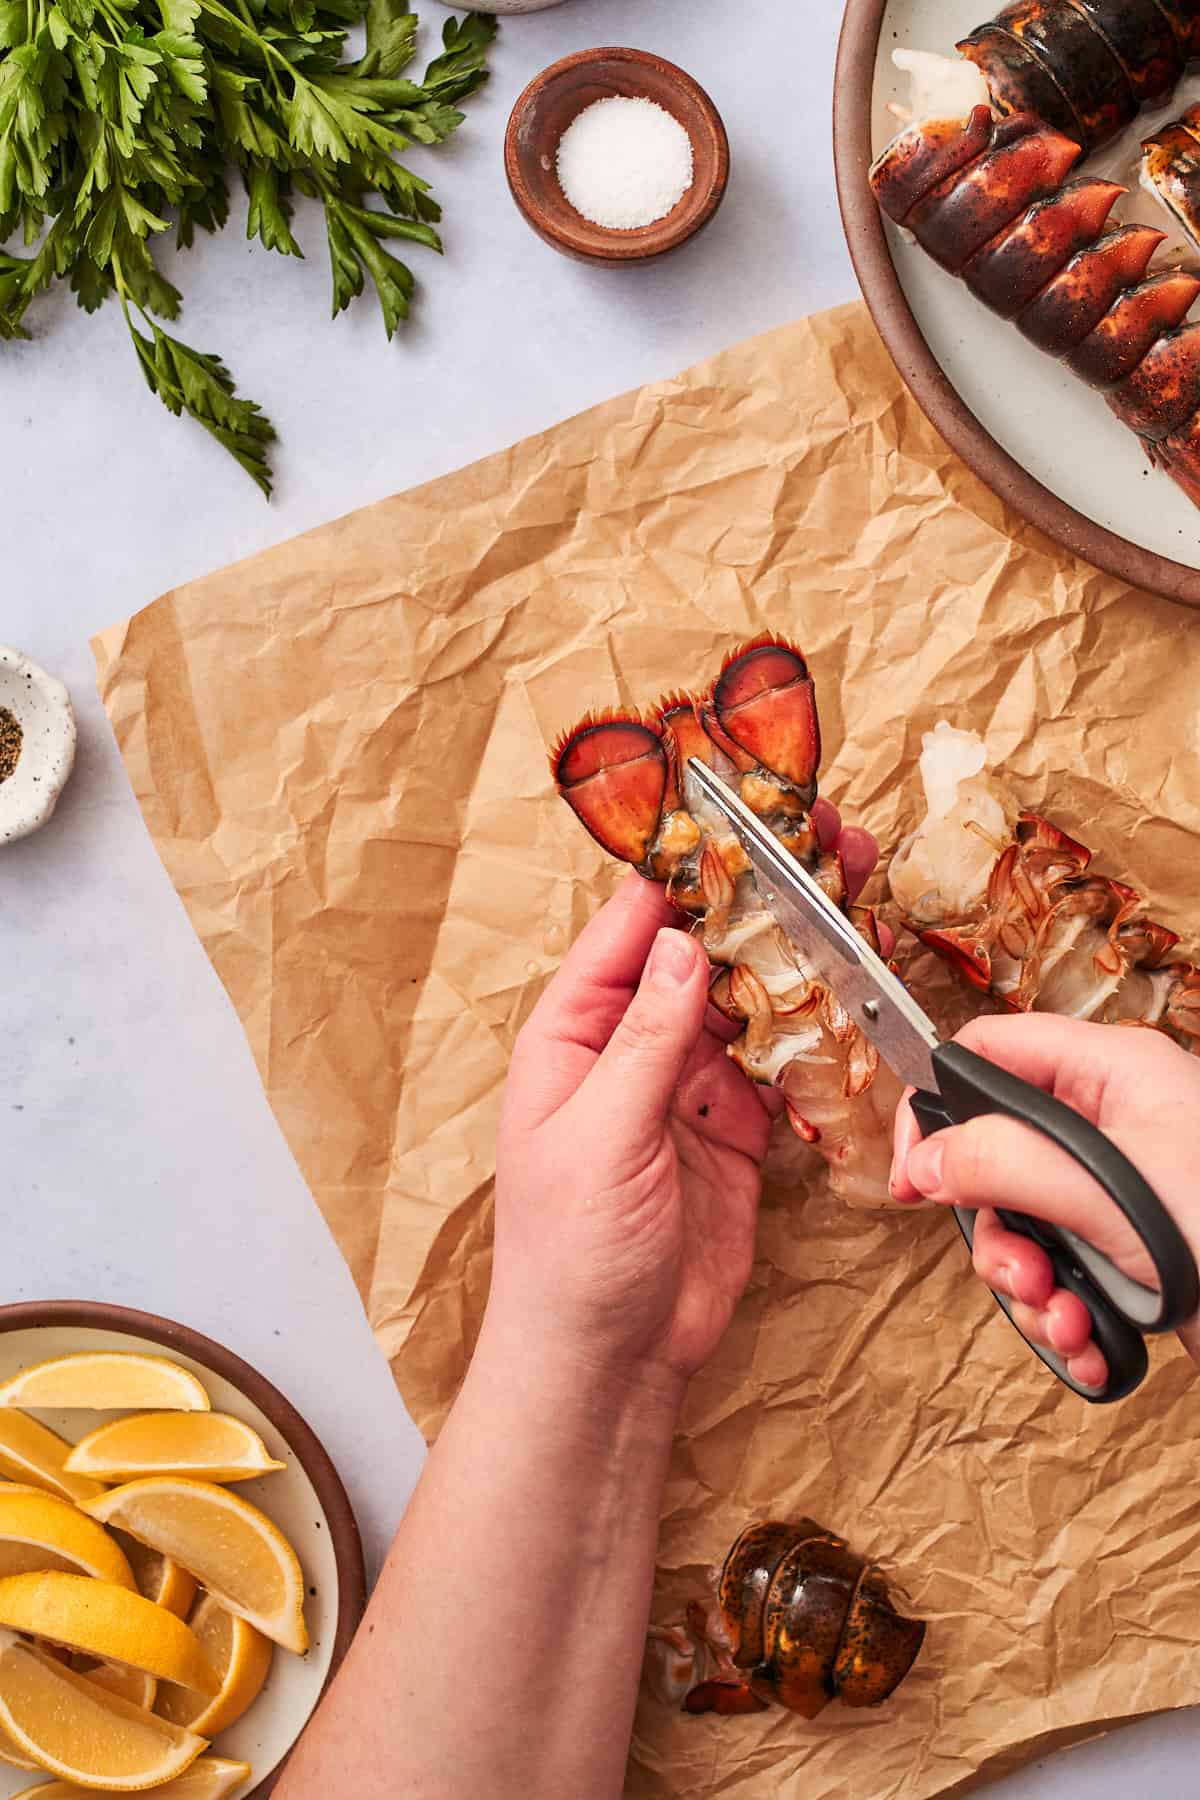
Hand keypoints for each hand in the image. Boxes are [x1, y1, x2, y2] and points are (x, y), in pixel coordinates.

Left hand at [492, 802, 878, 1395]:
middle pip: (700, 951)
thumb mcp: (599, 1136)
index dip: (685, 872)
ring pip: (749, 1000)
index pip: (629, 930)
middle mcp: (630, 1047)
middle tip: (825, 841)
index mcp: (572, 1036)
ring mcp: (686, 1086)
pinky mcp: (735, 1130)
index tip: (742, 819)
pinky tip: (856, 992)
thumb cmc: (569, 1255)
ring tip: (856, 897)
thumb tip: (685, 944)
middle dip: (760, 899)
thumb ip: (647, 1040)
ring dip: (797, 955)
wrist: (608, 1361)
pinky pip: (781, 1063)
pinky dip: (817, 1033)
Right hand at [890, 1014, 1199, 1388]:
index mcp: (1111, 1071)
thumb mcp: (1100, 1190)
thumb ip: (997, 1162)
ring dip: (1029, 1284)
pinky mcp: (1135, 1247)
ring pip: (1027, 1222)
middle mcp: (1115, 1121)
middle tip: (1017, 1271)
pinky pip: (1065, 1268)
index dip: (936, 1107)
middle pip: (999, 1154)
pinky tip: (1089, 1343)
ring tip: (1064, 1317)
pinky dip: (1065, 1314)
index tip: (911, 1177)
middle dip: (997, 1230)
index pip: (987, 1053)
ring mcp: (1126, 1187)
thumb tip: (926, 1162)